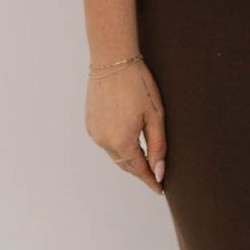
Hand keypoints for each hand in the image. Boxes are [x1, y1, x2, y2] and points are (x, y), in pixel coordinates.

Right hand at [85, 58, 166, 195]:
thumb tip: (158, 172)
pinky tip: (127, 139)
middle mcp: (104, 141)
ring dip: (128, 157)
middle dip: (140, 170)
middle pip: (125, 164)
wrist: (113, 59)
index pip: (139, 170)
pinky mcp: (90, 123)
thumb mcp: (155, 115)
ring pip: (114, 154)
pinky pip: (105, 141)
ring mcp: (94, 132)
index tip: (159, 189)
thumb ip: (157, 146)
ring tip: (143, 157)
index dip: (150, 180)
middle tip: (154, 174)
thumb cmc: (138, 84)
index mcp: (122, 141)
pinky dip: (117, 145)